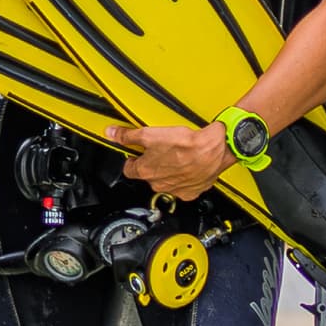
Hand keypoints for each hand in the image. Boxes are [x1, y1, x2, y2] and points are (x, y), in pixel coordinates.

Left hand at [108, 118, 232, 202]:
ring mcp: (175, 190)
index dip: (131, 159)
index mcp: (145, 172)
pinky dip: (184, 178)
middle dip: (152, 164)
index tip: (136, 152)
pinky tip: (188, 166)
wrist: (212, 151)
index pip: (128, 169)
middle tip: (160, 150)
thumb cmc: (185, 144)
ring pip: (165, 182)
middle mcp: (158, 185)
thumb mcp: (151, 134)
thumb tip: (113, 133)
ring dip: (168, 171)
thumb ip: (129, 135)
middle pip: (148, 175)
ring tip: (176, 156)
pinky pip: (183, 187)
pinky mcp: (191, 192)